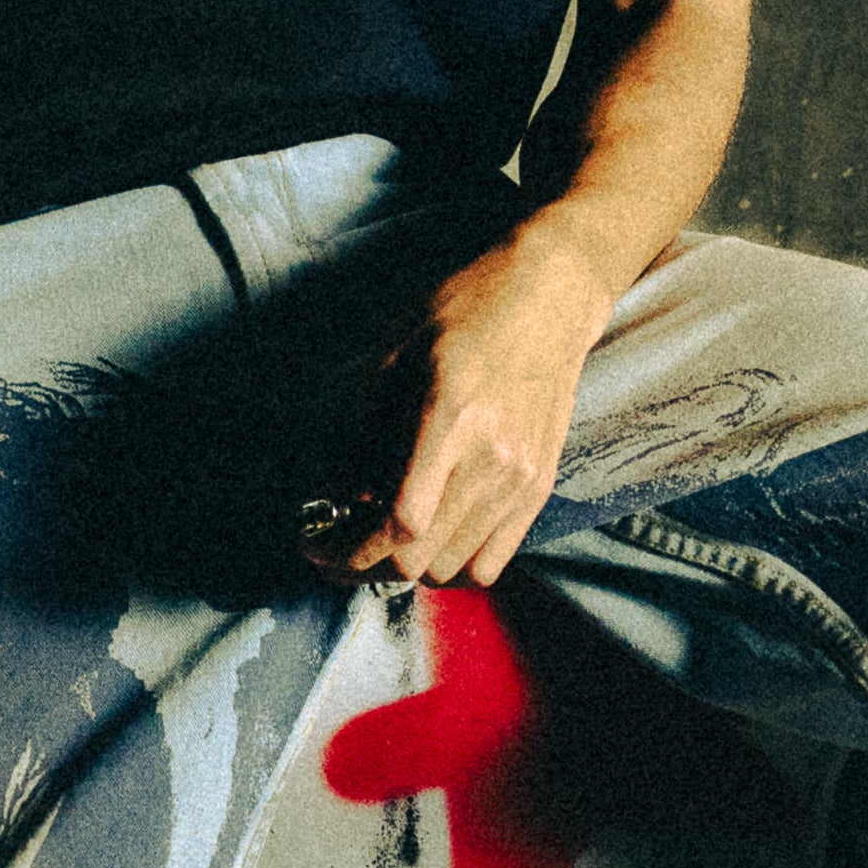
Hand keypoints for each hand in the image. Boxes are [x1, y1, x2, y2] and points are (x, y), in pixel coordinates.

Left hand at [315, 220, 615, 590]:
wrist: (549, 299)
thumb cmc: (463, 311)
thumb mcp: (393, 354)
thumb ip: (363, 432)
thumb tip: (341, 499)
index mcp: (449, 417)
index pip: (401, 522)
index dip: (352, 550)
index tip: (318, 547)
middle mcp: (491, 458)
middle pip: (420, 558)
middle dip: (364, 567)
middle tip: (335, 549)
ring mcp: (520, 479)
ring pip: (451, 568)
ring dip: (405, 568)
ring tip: (380, 540)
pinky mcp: (539, 488)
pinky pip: (491, 562)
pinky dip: (451, 565)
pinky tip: (428, 540)